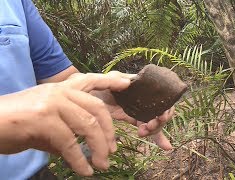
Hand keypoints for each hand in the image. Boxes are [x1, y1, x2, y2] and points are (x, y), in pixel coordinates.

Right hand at [0, 72, 130, 175]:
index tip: (127, 83)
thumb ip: (67, 128)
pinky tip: (84, 171)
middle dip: (109, 132)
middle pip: (97, 108)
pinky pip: (70, 142)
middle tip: (112, 151)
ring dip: (99, 148)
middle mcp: (59, 92)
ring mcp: (52, 103)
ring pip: (88, 124)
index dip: (110, 80)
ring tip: (102, 164)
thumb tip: (84, 147)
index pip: (91, 80)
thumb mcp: (46, 121)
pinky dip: (79, 160)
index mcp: (61, 89)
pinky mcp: (43, 118)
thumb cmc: (16, 123)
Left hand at [94, 84, 174, 150]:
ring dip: (154, 130)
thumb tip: (129, 83)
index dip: (165, 108)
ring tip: (142, 132)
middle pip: (161, 112)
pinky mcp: (134, 119)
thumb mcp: (108, 79)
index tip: (160, 116)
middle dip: (158, 122)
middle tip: (148, 126)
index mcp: (142, 88)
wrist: (88, 97)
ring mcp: (140, 110)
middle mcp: (145, 99)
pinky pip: (148, 128)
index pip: (162, 97)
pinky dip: (158, 138)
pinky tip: (165, 146)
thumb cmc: (98, 84)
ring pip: (155, 122)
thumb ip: (117, 79)